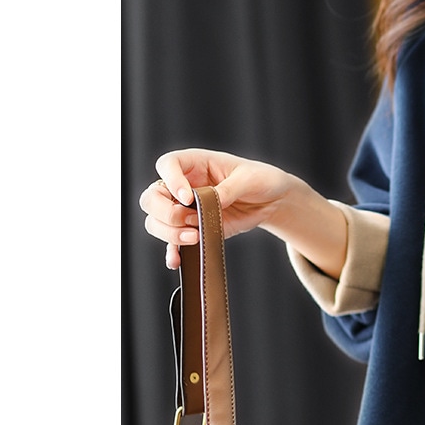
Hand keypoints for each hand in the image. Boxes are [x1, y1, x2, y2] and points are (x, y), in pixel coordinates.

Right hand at [139, 148, 294, 268]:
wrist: (272, 201)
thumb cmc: (260, 180)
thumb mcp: (249, 179)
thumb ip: (228, 189)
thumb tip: (213, 201)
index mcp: (194, 163)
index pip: (167, 165)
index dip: (171, 181)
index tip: (188, 198)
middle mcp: (183, 185)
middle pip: (152, 197)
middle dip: (166, 213)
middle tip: (192, 220)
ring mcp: (185, 209)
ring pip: (156, 221)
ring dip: (169, 233)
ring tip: (195, 237)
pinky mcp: (193, 228)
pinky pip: (173, 242)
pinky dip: (172, 252)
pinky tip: (177, 261)